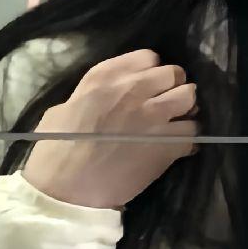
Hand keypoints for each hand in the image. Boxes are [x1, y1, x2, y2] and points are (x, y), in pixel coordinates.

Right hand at [19, 51, 197, 213]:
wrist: (65, 190)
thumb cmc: (55, 151)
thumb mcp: (63, 108)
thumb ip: (89, 96)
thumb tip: (101, 100)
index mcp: (105, 77)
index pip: (148, 57)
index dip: (151, 73)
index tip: (147, 87)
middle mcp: (133, 89)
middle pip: (174, 74)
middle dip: (173, 88)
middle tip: (166, 105)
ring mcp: (153, 116)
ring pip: (189, 97)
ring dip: (185, 110)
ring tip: (175, 124)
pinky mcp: (166, 144)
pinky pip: (192, 132)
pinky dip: (188, 140)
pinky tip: (177, 148)